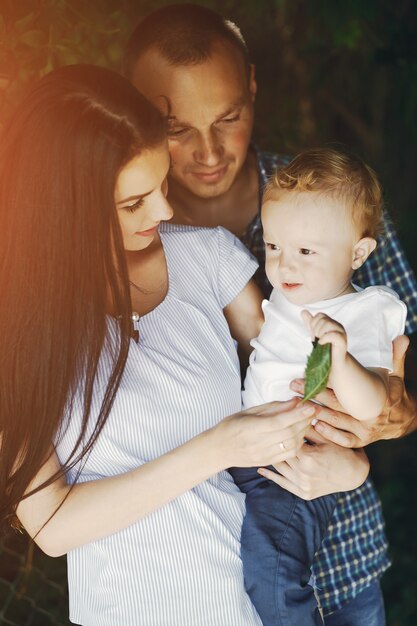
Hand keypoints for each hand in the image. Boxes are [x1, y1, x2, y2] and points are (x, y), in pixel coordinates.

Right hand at [217, 398, 314, 467]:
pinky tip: (299, 434)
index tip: (310, 405)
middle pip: (289, 434)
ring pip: (291, 445)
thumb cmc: (231, 426)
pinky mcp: (266, 462)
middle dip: (304, 421)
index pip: (279, 422)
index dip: (297, 414)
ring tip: (306, 421)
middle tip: (312, 410)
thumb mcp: (248, 412)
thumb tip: (294, 402)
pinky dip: (298, 444)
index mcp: (250, 428)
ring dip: (303, 432)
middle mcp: (257, 444)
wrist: (218, 449)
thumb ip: (272, 407)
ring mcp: (263, 455)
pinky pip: (288, 454)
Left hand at [257, 427, 369, 498]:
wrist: (354, 475)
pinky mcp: (303, 493)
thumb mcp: (327, 437)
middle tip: (262, 434)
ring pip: (279, 468)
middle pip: (282, 454)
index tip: (273, 424)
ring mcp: (303, 485)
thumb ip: (308, 427)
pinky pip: (282, 484)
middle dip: (274, 443)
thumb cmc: (342, 452)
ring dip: (270, 457)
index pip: (287, 440)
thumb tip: (294, 410)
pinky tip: (260, 468)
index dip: (281, 431)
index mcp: (309, 457)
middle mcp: (304, 473)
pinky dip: (271, 476)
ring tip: (259, 447)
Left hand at [290, 335, 416, 446]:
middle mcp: (368, 416)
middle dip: (314, 394)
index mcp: (375, 400)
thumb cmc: (395, 393)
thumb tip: (402, 337)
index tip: (309, 373)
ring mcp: (365, 431)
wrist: (406, 419)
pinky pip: (344, 440)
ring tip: (297, 404)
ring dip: (315, 413)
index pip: (347, 390)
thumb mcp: (396, 375)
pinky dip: (330, 434)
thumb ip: (396, 357)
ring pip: (336, 421)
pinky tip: (315, 426)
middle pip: (336, 404)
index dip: (327, 382)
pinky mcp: (361, 441)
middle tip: (294, 384)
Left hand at [302, 310, 346, 361]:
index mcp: (332, 323)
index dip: (313, 323)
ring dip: (320, 333)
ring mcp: (341, 333)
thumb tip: (303, 311)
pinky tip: (322, 344)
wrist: (333, 364)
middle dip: (316, 329)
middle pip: (323, 319)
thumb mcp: (315, 335)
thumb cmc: (324, 350)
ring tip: (320, 342)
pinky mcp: (342, 341)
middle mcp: (338, 326)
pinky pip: (333, 334)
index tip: (314, 334)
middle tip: (317, 339)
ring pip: (328, 324)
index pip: (320, 315)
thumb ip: (310, 323)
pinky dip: (324, 338)